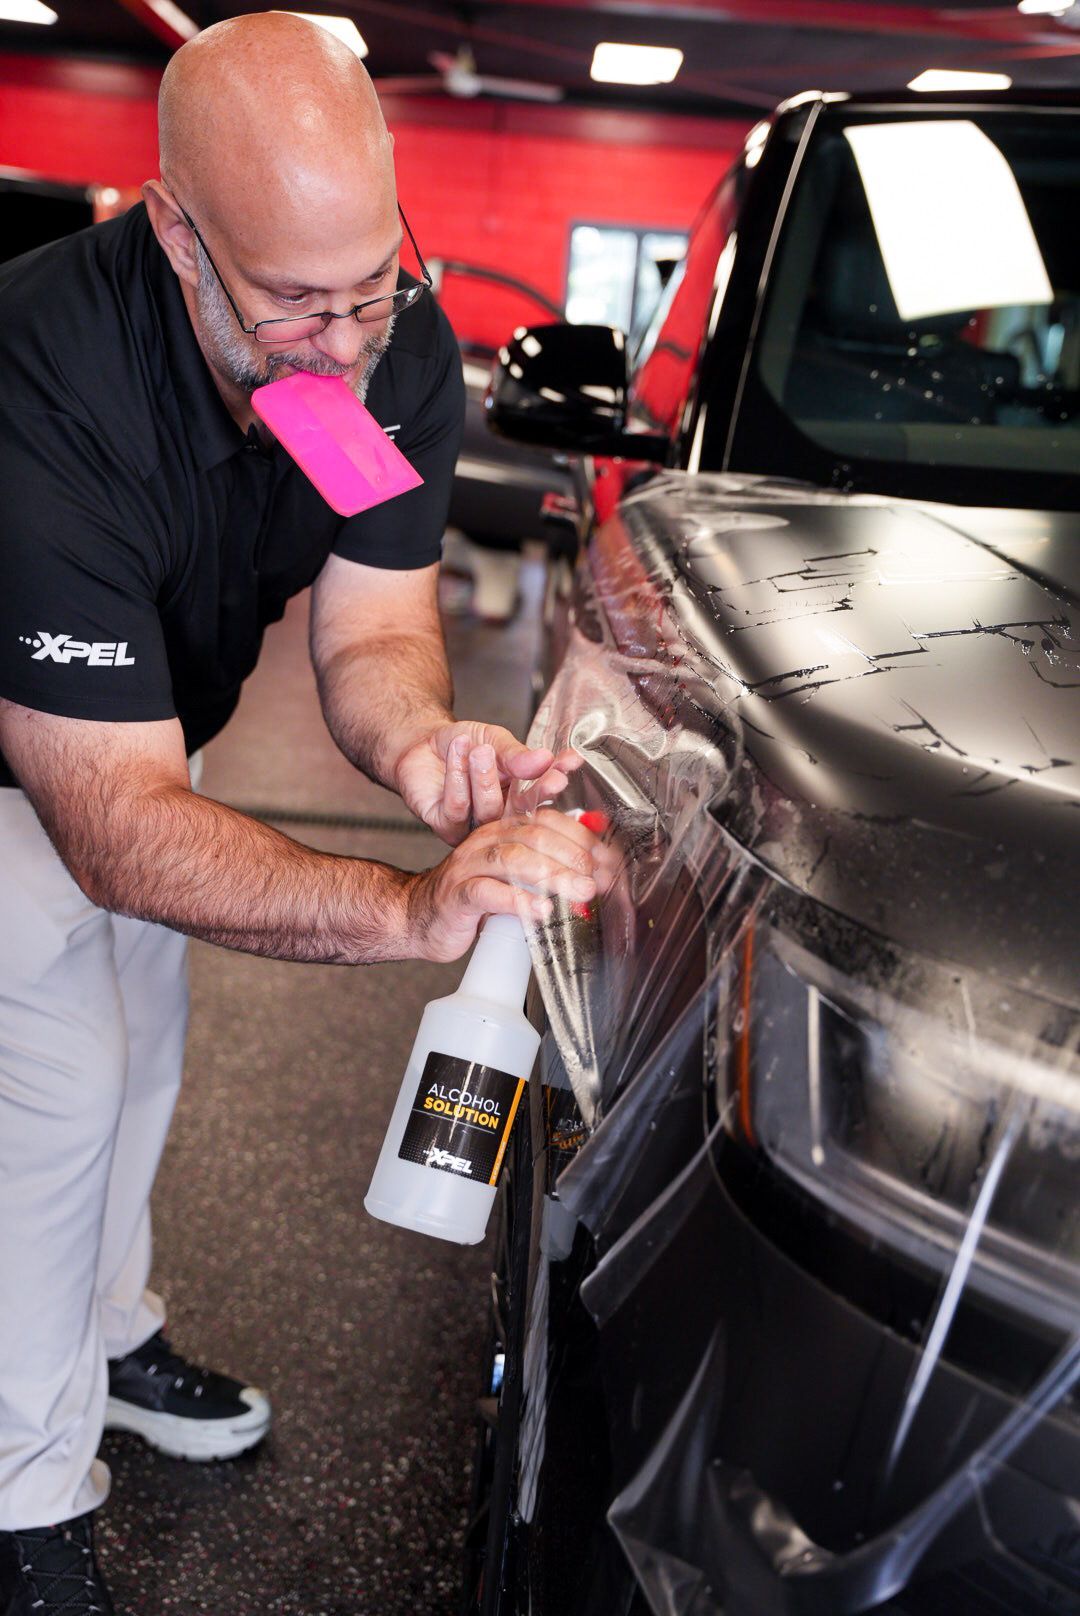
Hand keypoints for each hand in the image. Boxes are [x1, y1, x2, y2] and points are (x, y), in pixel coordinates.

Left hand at [393, 720, 578, 844]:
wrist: (419, 743)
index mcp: (516, 797)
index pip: (542, 793)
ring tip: (480, 750)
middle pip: (523, 812)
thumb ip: (515, 753)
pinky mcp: (446, 825)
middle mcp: (498, 817)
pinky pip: (457, 808)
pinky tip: (457, 754)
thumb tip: (544, 758)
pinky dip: (458, 778)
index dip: (556, 778)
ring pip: (489, 811)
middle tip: (541, 767)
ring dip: (485, 778)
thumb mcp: (493, 740)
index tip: (569, 763)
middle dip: (533, 789)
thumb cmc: (460, 745)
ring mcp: (473, 826)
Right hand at [405, 808, 600, 961]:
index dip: (580, 838)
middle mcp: (485, 841)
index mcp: (502, 830)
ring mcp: (468, 866)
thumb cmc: (472, 897)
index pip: (546, 820)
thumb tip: (594, 871)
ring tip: (578, 892)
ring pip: (513, 859)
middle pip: (534, 836)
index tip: (605, 860)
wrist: (419, 916)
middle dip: (572, 857)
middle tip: (597, 879)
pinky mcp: (457, 895)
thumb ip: (545, 867)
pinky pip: (487, 892)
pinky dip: (517, 901)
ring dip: (552, 876)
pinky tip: (540, 911)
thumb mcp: (513, 876)